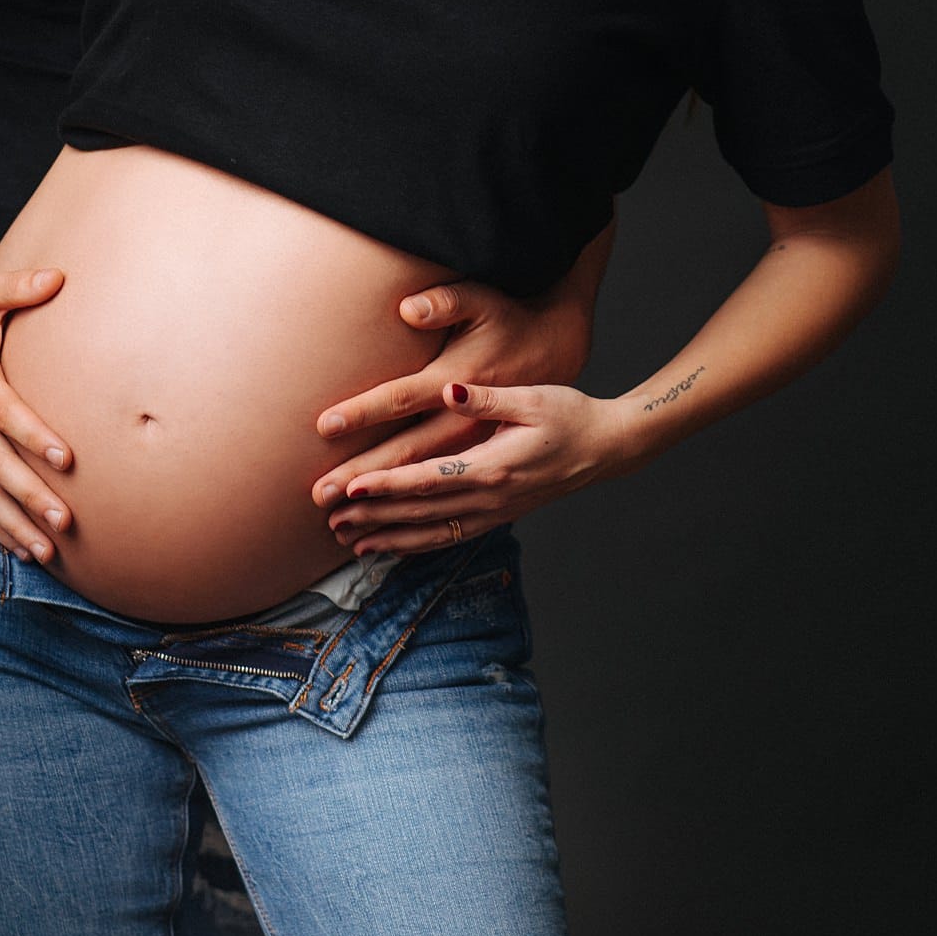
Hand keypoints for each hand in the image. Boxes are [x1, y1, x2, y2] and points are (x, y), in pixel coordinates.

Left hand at [325, 380, 639, 555]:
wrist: (606, 447)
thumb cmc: (569, 414)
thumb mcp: (531, 398)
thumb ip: (485, 397)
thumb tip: (448, 389)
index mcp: (494, 466)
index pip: (429, 479)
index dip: (388, 485)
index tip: (352, 487)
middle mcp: (491, 497)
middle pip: (421, 512)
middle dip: (373, 516)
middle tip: (330, 518)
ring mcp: (494, 512)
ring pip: (431, 532)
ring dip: (388, 536)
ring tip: (347, 539)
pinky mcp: (497, 516)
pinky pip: (449, 537)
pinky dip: (415, 544)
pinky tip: (388, 546)